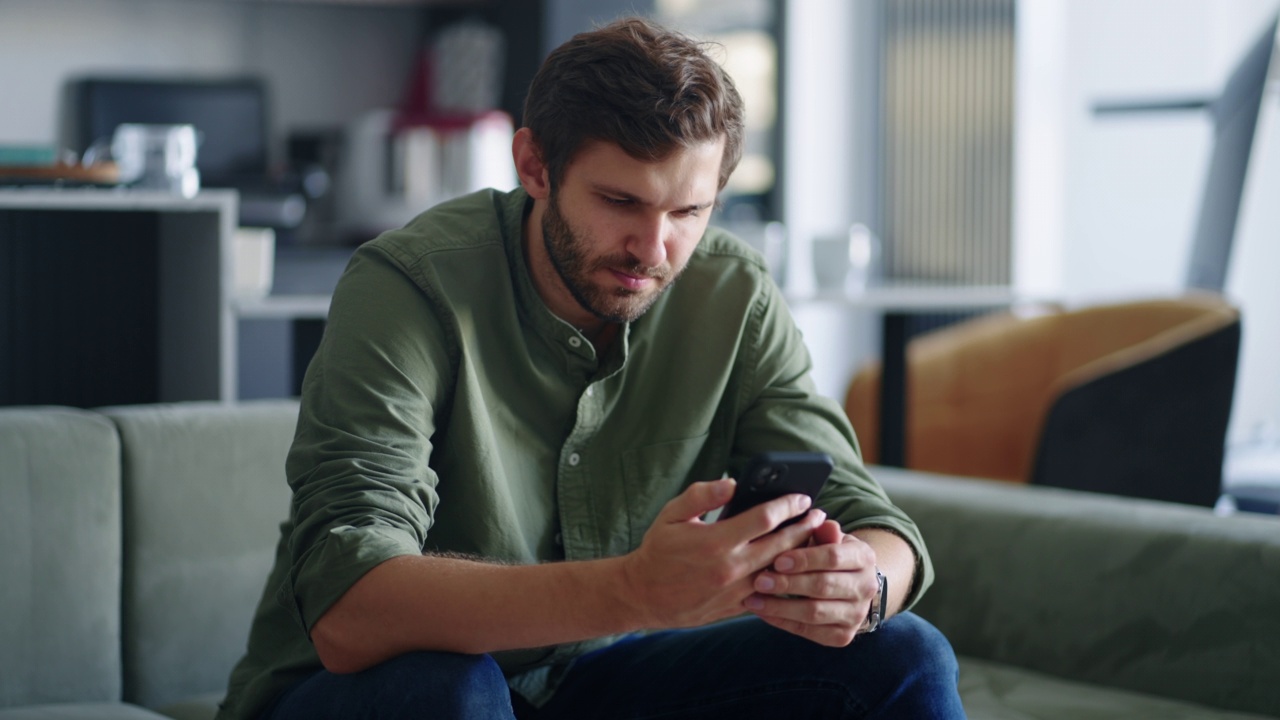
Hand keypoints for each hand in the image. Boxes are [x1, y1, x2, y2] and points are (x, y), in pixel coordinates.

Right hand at [618, 479, 827, 630]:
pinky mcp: (735, 606)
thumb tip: (733, 483)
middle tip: (819, 515)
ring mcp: (736, 591)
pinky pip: (769, 593)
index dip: (787, 505)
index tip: (802, 497)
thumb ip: (702, 495)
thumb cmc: (658, 550)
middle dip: (803, 527)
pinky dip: (784, 578)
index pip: (764, 518)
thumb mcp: (672, 514)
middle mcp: (731, 568)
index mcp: (716, 542)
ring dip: (799, 554)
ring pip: (779, 571)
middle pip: (781, 545)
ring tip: (813, 539)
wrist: (643, 595)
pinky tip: (794, 567)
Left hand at [742, 519, 878, 646]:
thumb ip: (822, 531)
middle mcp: (866, 588)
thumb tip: (821, 521)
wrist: (850, 584)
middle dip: (788, 584)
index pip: (833, 557)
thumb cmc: (829, 554)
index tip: (777, 560)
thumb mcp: (828, 538)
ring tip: (753, 599)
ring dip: (780, 606)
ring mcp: (856, 615)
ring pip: (814, 613)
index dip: (804, 559)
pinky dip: (782, 622)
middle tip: (759, 580)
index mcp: (863, 557)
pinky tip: (762, 612)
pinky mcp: (842, 636)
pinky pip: (809, 631)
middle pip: (823, 586)